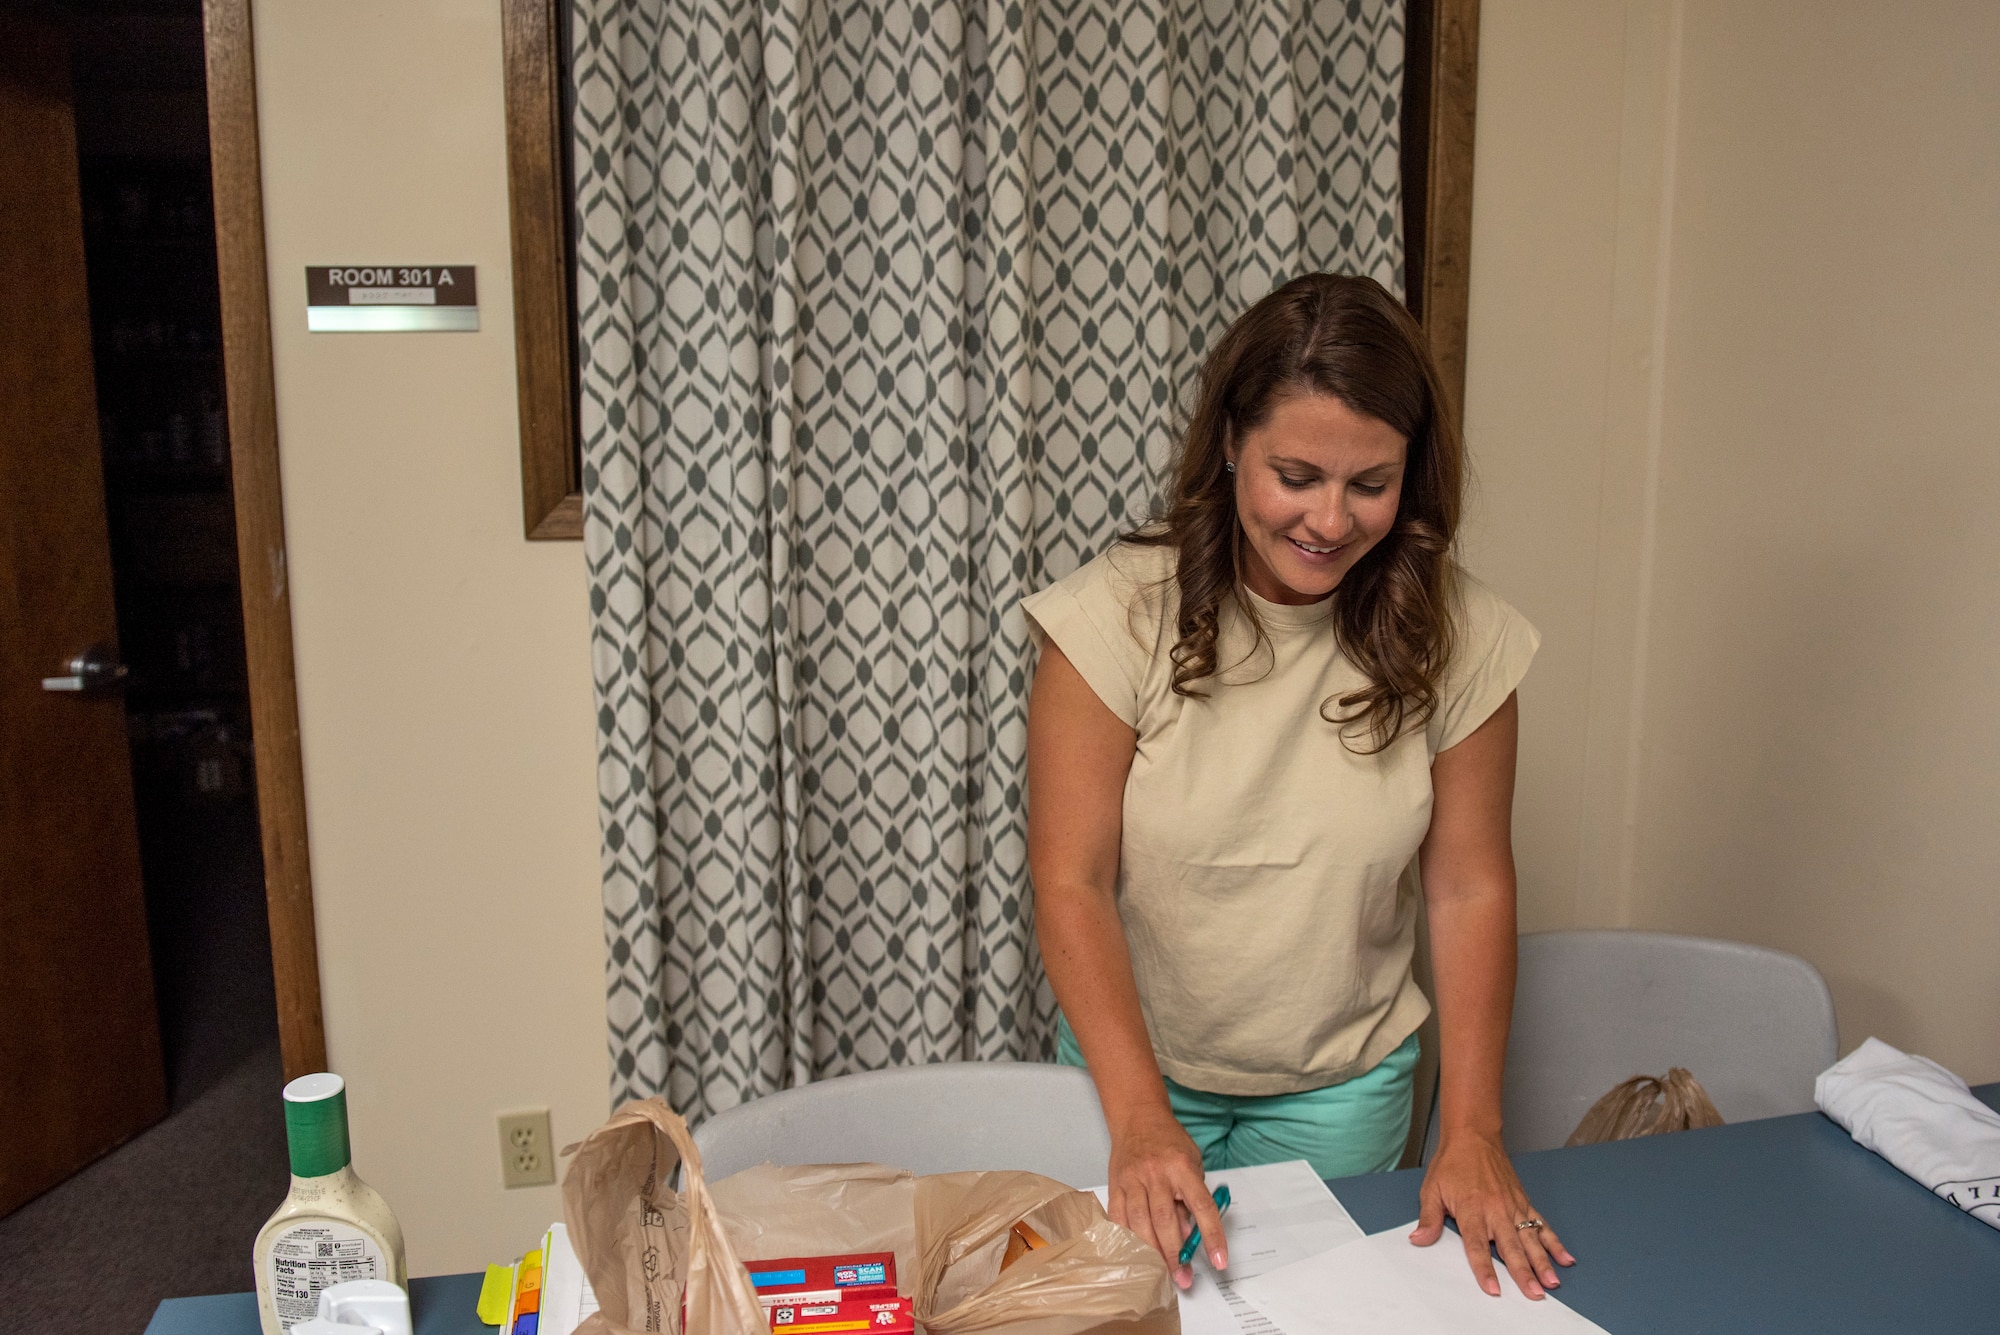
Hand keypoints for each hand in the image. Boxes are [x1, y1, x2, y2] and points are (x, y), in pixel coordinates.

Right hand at [1105, 1106, 1227, 1288]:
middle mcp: (1156, 1173)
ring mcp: (1133, 1179)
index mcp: (1183, 1167)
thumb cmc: (1169, 1142)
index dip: (1212, 1236)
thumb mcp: (1192, 1163)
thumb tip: (1189, 1235)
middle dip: (1176, 1254)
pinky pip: (1118, 1217)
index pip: (1202, 1207)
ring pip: (1140, 1222)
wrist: (1138, 1117)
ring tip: (1162, 1273)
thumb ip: (1191, 1198)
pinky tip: (1135, 1253)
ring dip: (1152, 1252)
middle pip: (1166, 1220)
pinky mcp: (1115, 1184)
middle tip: (1184, 1278)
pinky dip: (1127, 1238)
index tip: (1220, 1261)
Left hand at [1410, 1132, 1574, 1297]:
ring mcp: (1513, 1207)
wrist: (1473, 1137)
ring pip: (1531, 1239)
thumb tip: (1418, 1239)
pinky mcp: (1524, 1202)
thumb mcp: (1432, 1190)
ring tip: (1551, 1282)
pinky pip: (1541, 1225)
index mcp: (1471, 1209)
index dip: (1485, 1269)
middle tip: (1533, 1294)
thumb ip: (1428, 1218)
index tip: (1493, 1289)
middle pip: (1511, 1247)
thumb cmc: (1452, 1164)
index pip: (1477, 1246)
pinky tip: (1565, 1258)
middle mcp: (1496, 1210)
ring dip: (1542, 1262)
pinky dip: (1554, 1242)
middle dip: (1523, 1273)